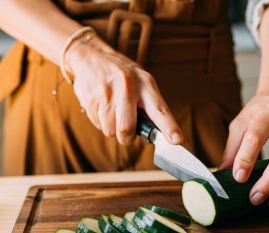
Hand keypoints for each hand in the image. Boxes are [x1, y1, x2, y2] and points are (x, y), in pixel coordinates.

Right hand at [65, 35, 181, 145]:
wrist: (92, 56)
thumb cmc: (122, 75)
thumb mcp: (141, 83)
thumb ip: (149, 107)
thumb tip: (155, 134)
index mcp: (146, 84)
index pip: (160, 109)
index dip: (169, 127)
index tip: (177, 140)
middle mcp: (127, 87)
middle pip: (127, 129)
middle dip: (126, 137)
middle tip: (126, 132)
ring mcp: (107, 92)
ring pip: (110, 130)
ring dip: (111, 127)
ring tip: (112, 109)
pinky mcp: (91, 98)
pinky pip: (97, 124)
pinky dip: (100, 120)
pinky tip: (101, 105)